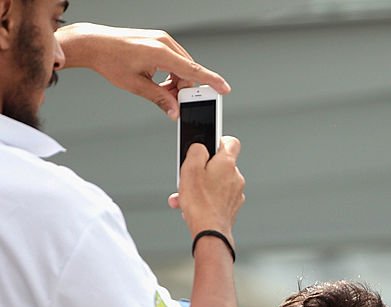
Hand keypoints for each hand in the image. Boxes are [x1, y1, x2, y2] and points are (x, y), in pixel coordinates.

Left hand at [56, 23, 229, 118]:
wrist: (94, 43)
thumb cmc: (110, 60)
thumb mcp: (135, 85)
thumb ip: (159, 99)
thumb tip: (175, 111)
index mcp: (160, 52)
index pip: (193, 70)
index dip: (211, 81)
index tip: (224, 89)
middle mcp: (164, 43)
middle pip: (188, 71)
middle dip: (184, 89)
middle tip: (174, 102)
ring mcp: (162, 40)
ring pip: (182, 67)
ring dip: (177, 82)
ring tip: (161, 90)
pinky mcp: (158, 41)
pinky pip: (174, 60)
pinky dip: (171, 73)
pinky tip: (159, 80)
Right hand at [172, 137, 244, 239]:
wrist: (210, 232)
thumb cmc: (200, 202)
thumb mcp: (190, 168)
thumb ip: (197, 151)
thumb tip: (200, 147)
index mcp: (227, 164)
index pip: (231, 142)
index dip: (218, 140)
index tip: (207, 145)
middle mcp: (236, 177)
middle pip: (218, 165)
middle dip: (201, 169)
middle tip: (188, 176)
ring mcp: (236, 193)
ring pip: (215, 183)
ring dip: (199, 187)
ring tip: (184, 196)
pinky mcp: (232, 206)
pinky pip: (217, 197)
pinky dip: (205, 199)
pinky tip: (191, 206)